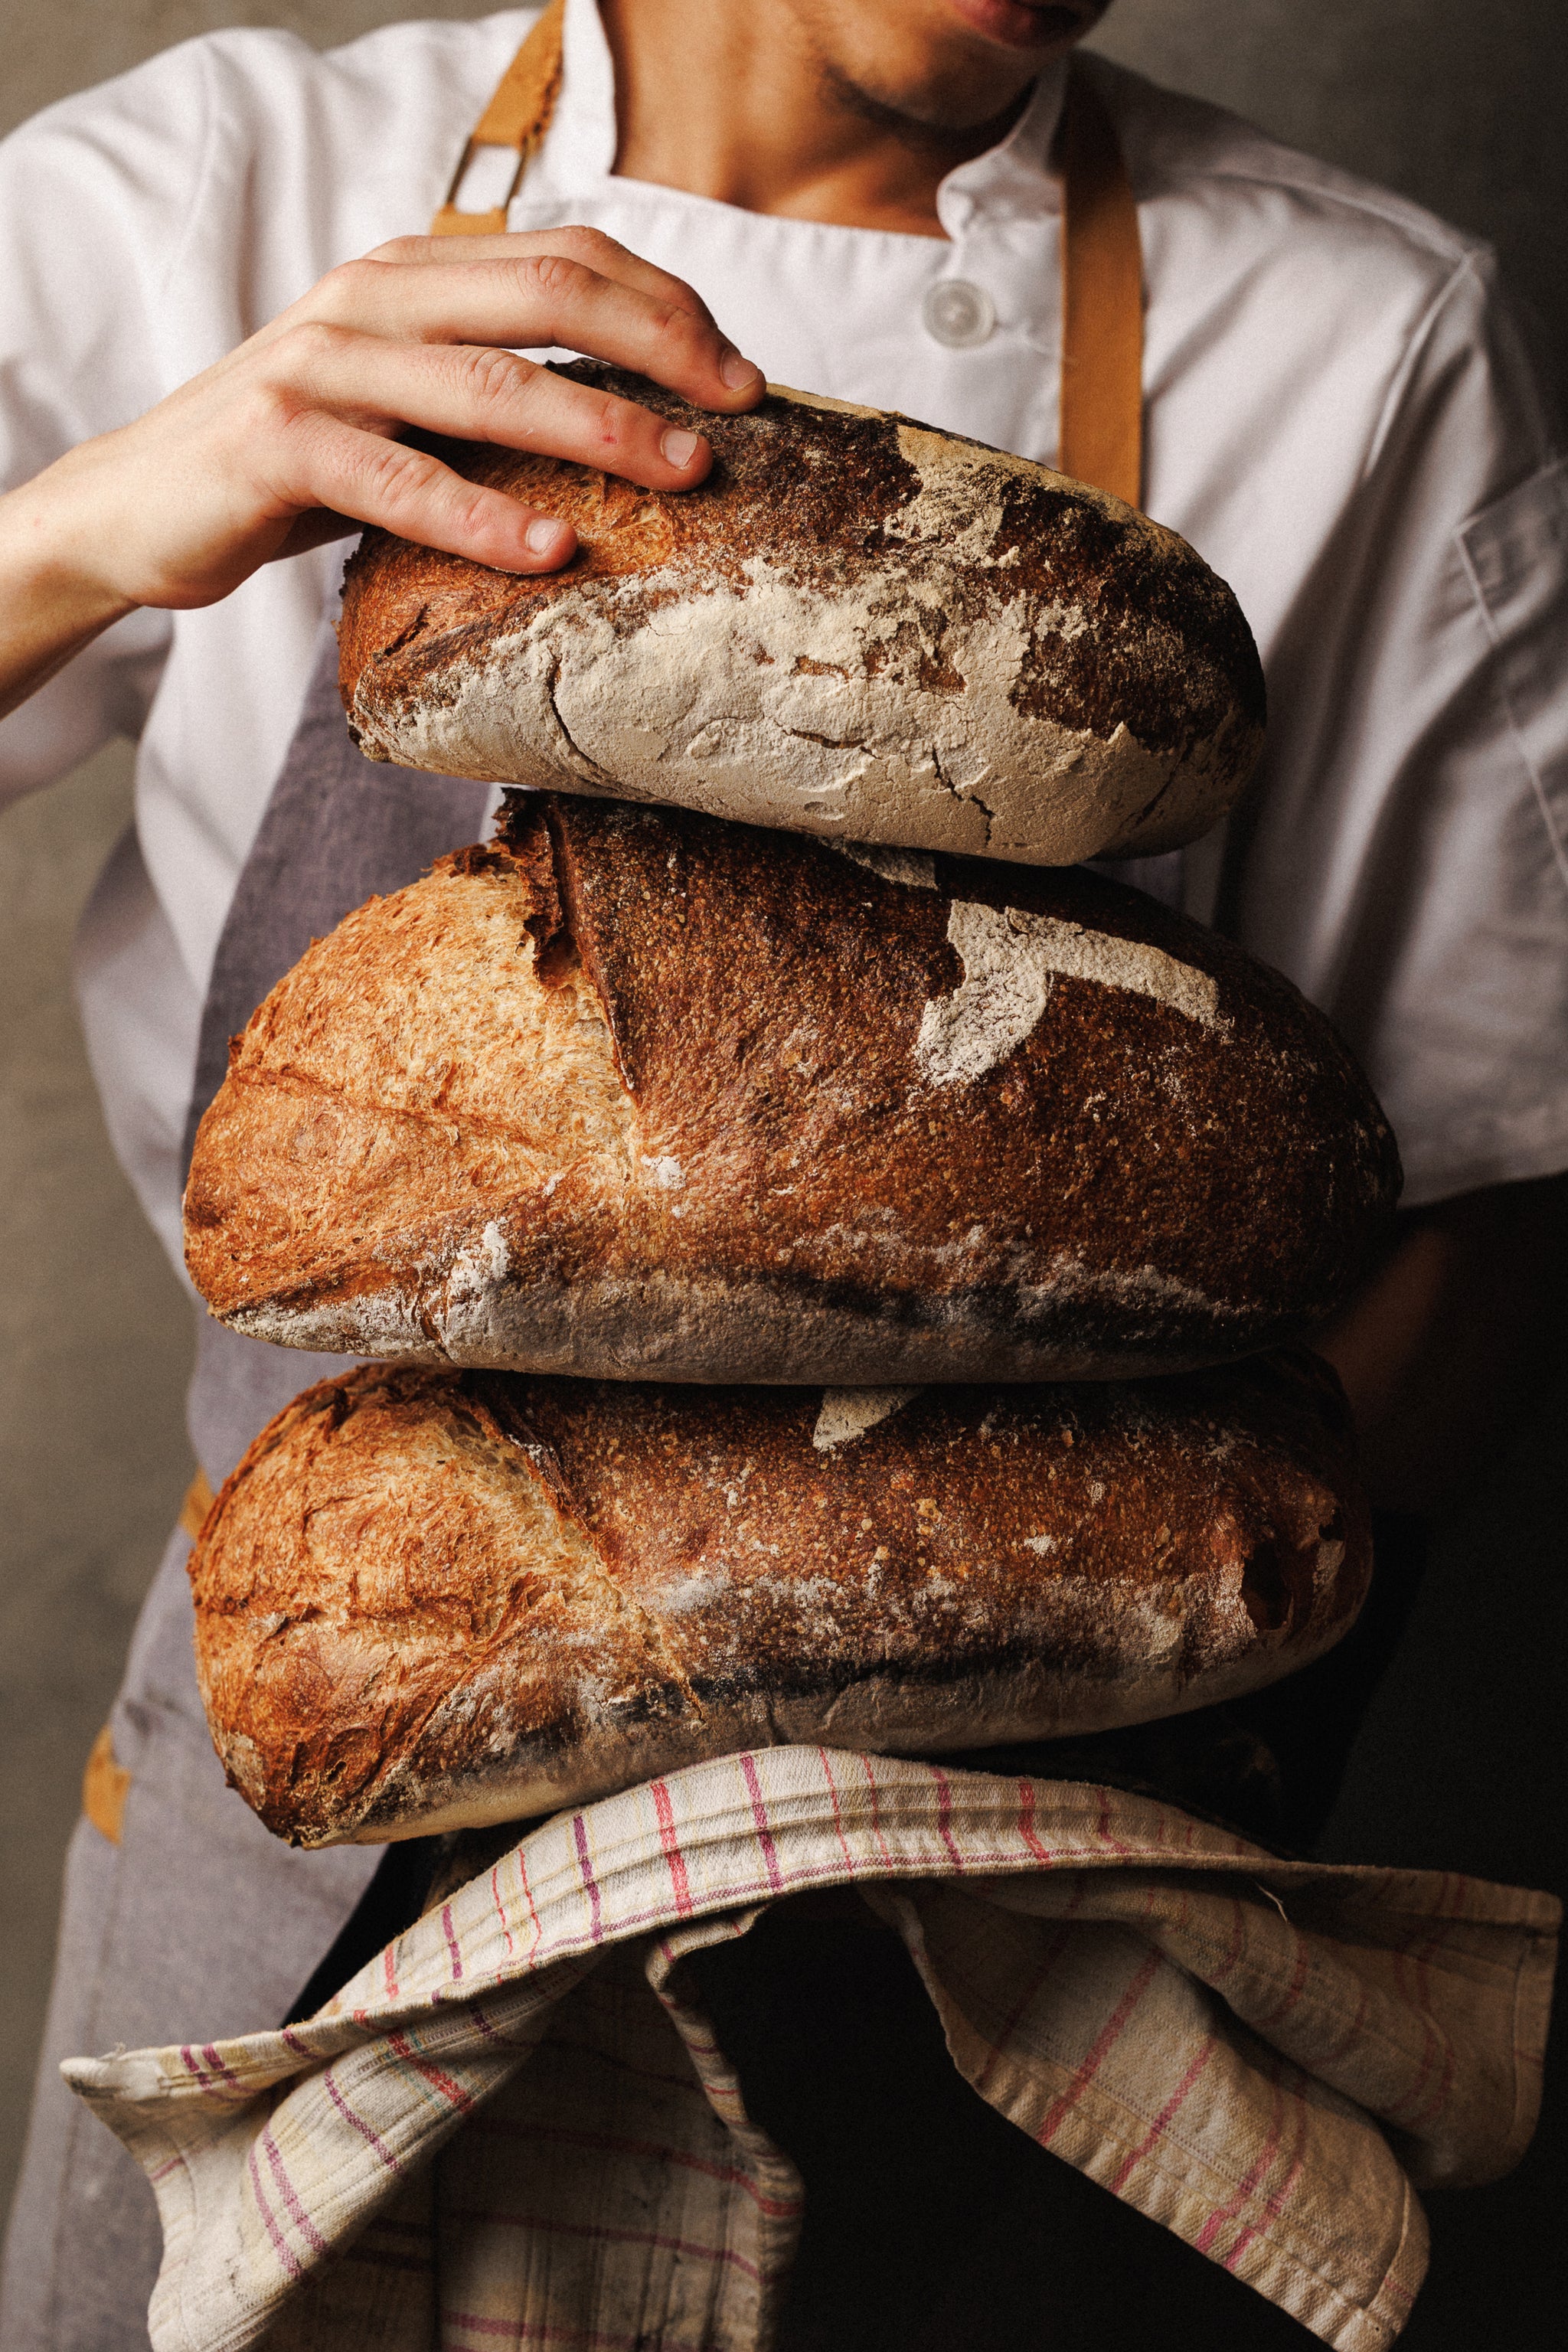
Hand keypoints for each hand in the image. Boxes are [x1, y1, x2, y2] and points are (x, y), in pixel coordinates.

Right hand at [0, 227, 763, 717]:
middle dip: (661, 347)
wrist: (141, 507)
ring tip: (680, 475)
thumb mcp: (405, 406)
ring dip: (600, 429)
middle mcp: (373, 299)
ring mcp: (323, 366)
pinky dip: (484, 519)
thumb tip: (638, 421)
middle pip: (546, 295)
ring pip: (488, 385)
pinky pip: (401, 480)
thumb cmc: (296, 466)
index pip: (567, 257)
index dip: (667, 305)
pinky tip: (552, 554)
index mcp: (414, 275)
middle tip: (736, 411)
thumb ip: (493, 388)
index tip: (742, 374)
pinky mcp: (280, 444)